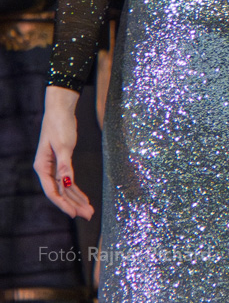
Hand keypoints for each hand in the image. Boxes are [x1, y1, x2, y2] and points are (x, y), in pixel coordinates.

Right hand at [34, 86, 93, 219]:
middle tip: (88, 215)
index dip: (63, 204)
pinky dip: (77, 190)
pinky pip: (69, 181)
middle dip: (73, 205)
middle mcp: (46, 170)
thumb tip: (67, 182)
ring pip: (65, 189)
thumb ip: (65, 165)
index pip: (52, 191)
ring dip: (77, 200)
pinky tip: (85, 199)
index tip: (74, 214)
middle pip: (60, 193)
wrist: (60, 111)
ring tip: (89, 211)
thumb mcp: (63, 145)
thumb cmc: (59, 126)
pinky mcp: (62, 163)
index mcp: (42, 167)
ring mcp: (54, 167)